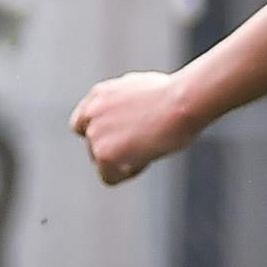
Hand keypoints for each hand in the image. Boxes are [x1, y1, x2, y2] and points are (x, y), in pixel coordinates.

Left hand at [71, 70, 201, 186]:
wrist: (183, 102)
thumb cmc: (175, 95)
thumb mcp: (140, 89)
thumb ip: (122, 104)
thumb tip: (126, 116)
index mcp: (99, 95)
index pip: (84, 123)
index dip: (106, 133)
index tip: (125, 137)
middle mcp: (91, 113)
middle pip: (92, 144)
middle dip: (114, 147)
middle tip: (145, 143)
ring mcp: (95, 134)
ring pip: (101, 161)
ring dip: (123, 159)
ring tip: (150, 146)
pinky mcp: (104, 153)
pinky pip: (109, 177)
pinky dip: (128, 173)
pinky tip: (147, 159)